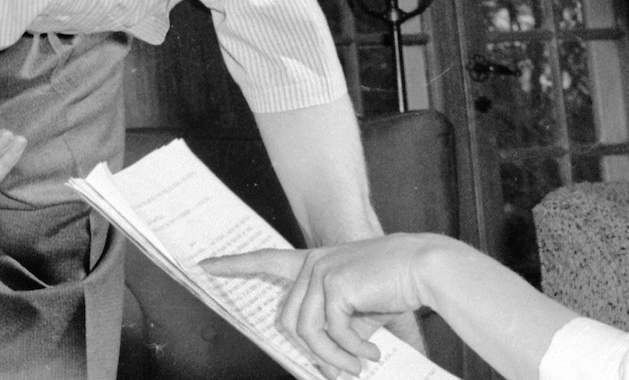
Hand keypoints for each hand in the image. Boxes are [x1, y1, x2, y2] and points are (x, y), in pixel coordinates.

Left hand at [202, 234, 435, 377]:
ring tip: (358, 366)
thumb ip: (334, 328)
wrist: (423, 268)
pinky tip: (370, 352)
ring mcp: (321, 270)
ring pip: (307, 331)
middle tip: (342, 373)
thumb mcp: (357, 311)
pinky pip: (331, 331)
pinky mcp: (335, 282)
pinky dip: (350, 350)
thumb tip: (320, 364)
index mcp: (313, 263)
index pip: (266, 261)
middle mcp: (312, 263)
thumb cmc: (394, 287)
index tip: (206, 265)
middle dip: (316, 354)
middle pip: (289, 322)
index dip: (234, 264)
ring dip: (334, 357)